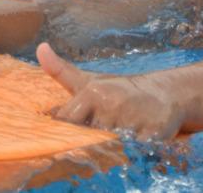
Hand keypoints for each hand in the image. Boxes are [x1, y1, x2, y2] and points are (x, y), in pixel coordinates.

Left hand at [38, 43, 184, 139]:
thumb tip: (40, 48)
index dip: (65, 134)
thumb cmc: (117, 92)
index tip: (65, 138)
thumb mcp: (88, 81)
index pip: (67, 122)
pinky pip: (137, 153)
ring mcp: (133, 119)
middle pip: (88, 138)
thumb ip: (60, 71)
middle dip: (87, 144)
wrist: (162, 93)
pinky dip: (133, 155)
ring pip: (111, 147)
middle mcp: (111, 104)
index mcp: (91, 93)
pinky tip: (132, 149)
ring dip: (109, 151)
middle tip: (90, 144)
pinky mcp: (154, 133)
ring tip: (110, 145)